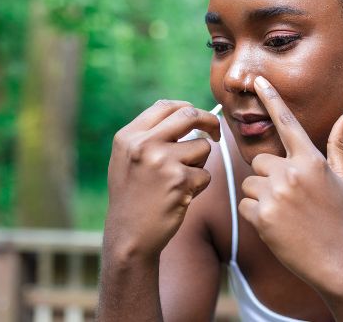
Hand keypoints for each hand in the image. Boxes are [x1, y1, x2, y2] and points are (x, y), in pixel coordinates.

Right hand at [104, 100, 220, 264]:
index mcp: (129, 136)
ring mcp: (162, 161)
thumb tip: (186, 113)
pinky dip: (199, 186)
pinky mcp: (180, 181)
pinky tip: (181, 197)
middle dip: (209, 122)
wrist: (129, 235)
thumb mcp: (127, 159)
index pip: (165, 106)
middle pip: (189, 116)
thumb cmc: (132, 197)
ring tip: (180, 182)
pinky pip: (205, 175)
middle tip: (215, 133)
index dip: (187, 109)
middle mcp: (144, 144)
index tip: (198, 118)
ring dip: (200, 165)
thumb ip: (149, 136)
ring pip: (202, 148)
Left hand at [238, 76, 342, 290]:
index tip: (257, 80)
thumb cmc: (341, 217)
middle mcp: (291, 173)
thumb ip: (337, 146)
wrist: (337, 261)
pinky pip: (245, 204)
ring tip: (285, 213)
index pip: (287, 123)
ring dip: (262, 196)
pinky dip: (256, 215)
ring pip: (250, 183)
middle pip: (260, 160)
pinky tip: (277, 226)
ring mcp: (275, 195)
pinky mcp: (262, 216)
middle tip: (289, 196)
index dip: (271, 99)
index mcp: (311, 160)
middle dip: (268, 175)